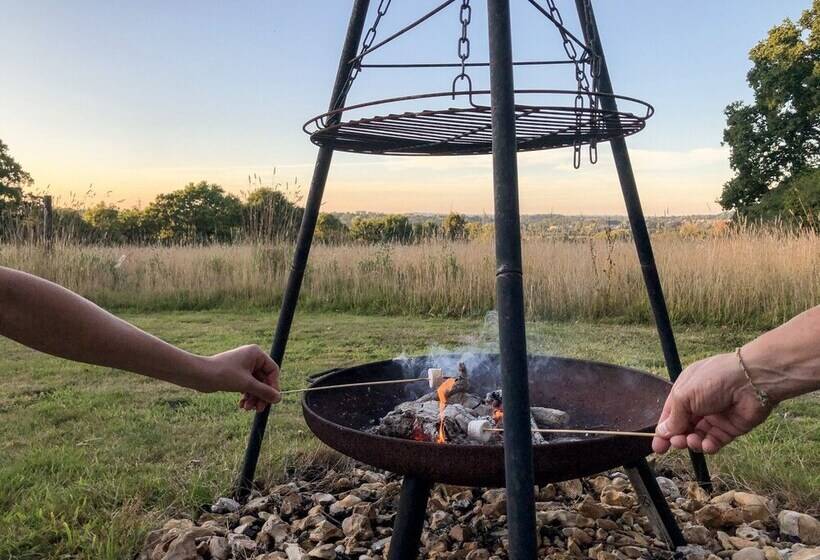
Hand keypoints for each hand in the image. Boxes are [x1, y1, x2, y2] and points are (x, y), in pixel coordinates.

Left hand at [197, 345, 280, 411]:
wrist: (199, 375)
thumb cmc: (223, 374)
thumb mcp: (247, 384)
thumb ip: (264, 391)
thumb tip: (279, 399)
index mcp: (256, 354)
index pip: (272, 371)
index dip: (273, 386)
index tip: (271, 400)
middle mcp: (251, 358)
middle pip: (264, 380)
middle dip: (261, 395)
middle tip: (259, 409)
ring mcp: (243, 367)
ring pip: (255, 385)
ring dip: (253, 398)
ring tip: (247, 409)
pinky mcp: (236, 375)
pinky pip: (247, 386)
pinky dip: (246, 396)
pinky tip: (242, 405)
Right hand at [652, 352, 772, 453]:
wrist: (752, 381)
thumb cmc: (714, 380)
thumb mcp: (685, 395)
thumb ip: (673, 417)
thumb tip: (662, 431)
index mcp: (685, 391)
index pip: (670, 414)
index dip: (663, 430)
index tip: (657, 447)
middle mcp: (699, 404)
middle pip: (683, 427)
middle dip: (677, 438)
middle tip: (675, 444)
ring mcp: (714, 417)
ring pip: (697, 436)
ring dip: (692, 442)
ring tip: (691, 441)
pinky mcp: (729, 429)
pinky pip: (715, 441)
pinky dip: (708, 446)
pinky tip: (706, 445)